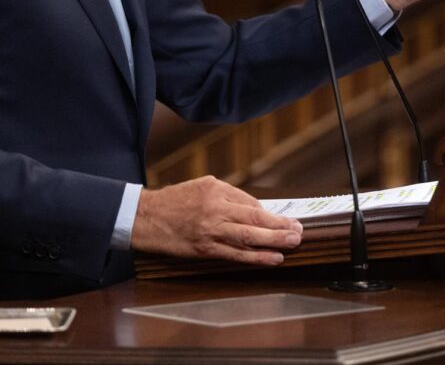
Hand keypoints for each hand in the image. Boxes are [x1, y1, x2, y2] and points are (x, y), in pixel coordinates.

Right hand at [131, 176, 302, 265]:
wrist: (146, 217)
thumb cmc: (174, 201)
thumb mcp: (201, 186)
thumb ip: (227, 196)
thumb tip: (255, 210)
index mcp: (216, 189)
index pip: (251, 202)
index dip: (271, 214)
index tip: (285, 219)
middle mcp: (216, 208)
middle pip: (256, 218)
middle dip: (280, 225)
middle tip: (299, 231)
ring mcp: (211, 230)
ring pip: (249, 237)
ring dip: (275, 240)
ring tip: (293, 242)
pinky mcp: (205, 248)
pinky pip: (236, 254)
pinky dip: (257, 257)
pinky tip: (274, 258)